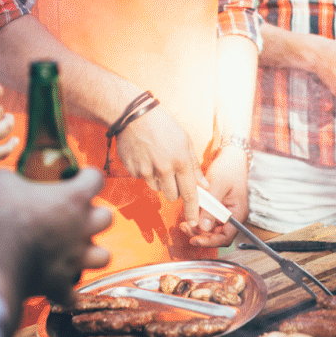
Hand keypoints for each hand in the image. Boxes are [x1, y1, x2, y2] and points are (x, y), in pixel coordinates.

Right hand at [0, 167, 110, 307]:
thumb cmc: (3, 215)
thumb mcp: (2, 182)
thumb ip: (12, 177)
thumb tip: (8, 178)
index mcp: (74, 198)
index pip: (96, 179)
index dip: (87, 177)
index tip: (75, 180)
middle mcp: (82, 228)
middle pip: (107, 218)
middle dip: (94, 217)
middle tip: (75, 217)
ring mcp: (76, 258)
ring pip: (104, 257)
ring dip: (92, 254)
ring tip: (77, 253)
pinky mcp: (61, 284)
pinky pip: (72, 296)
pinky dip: (66, 293)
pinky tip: (57, 290)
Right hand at [112, 103, 202, 227]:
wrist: (133, 115)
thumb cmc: (162, 125)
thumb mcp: (185, 141)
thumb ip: (194, 165)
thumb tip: (202, 184)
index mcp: (181, 161)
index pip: (190, 193)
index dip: (193, 209)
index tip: (195, 221)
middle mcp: (164, 169)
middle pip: (172, 195)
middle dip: (174, 189)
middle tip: (172, 174)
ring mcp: (147, 171)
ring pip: (157, 188)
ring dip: (159, 181)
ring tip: (156, 160)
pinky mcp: (133, 170)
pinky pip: (142, 179)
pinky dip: (145, 173)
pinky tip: (145, 157)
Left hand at [188, 149, 249, 246]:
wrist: (230, 156)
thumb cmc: (229, 168)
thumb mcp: (218, 185)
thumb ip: (210, 207)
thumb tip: (203, 227)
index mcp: (237, 214)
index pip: (225, 237)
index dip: (210, 242)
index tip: (195, 239)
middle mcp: (232, 216)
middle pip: (216, 235)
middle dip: (200, 235)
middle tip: (185, 228)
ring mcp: (224, 213)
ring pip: (210, 229)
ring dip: (197, 228)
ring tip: (184, 223)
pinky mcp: (217, 208)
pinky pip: (207, 219)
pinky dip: (198, 219)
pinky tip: (189, 214)